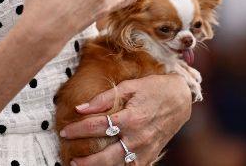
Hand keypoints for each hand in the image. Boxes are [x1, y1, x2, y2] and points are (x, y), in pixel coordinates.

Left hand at [60, 74, 192, 164]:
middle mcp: (138, 138)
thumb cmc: (153, 89)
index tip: (64, 132)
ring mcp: (146, 150)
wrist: (181, 99)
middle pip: (106, 156)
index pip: (97, 126)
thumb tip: (80, 108)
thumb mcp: (129, 86)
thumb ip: (103, 98)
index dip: (78, 130)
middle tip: (72, 160)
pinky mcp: (151, 155)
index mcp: (130, 118)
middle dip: (86, 161)